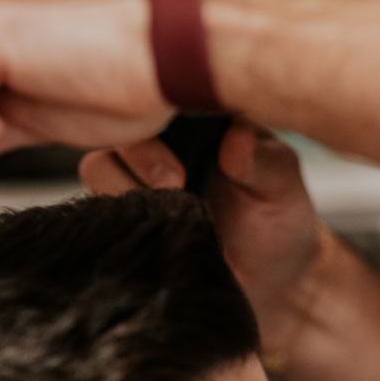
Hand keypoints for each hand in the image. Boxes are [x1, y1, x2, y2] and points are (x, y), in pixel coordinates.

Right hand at [80, 122, 327, 356]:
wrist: (270, 283)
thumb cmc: (279, 223)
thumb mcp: (283, 188)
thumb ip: (264, 162)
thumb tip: (236, 143)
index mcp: (198, 121)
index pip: (160, 97)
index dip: (161, 123)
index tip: (182, 168)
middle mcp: (163, 143)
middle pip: (119, 127)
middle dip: (138, 158)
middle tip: (174, 188)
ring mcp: (139, 179)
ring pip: (97, 166)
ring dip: (122, 190)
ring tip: (163, 216)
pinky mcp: (126, 215)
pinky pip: (96, 208)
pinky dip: (114, 219)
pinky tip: (148, 236)